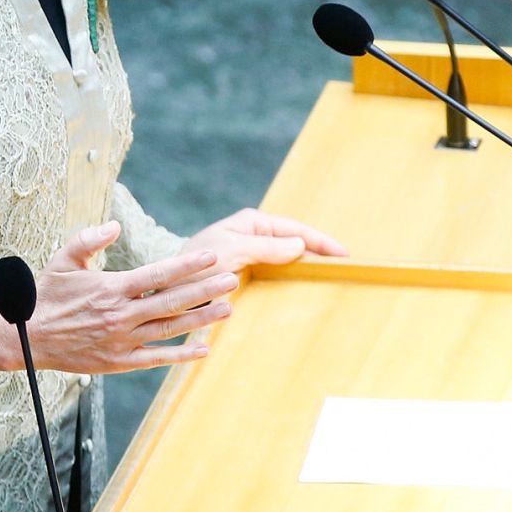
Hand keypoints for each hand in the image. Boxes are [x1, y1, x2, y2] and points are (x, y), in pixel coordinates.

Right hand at [0, 221, 237, 375]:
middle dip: (205, 291)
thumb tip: (114, 225)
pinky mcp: (118, 362)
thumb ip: (88, 240)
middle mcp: (120, 315)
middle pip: (171, 301)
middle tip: (233, 280)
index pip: (157, 275)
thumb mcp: (63, 261)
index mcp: (111, 288)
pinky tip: (204, 349)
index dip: (187, 266)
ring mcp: (121, 340)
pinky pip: (155, 358)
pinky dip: (181, 355)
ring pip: (169, 329)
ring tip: (228, 309)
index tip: (212, 258)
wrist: (23, 338)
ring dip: (201, 320)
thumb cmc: (45, 296)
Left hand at [182, 207, 348, 274]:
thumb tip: (300, 245)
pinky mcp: (246, 271)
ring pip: (288, 258)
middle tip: (343, 266)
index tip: (343, 254)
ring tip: (330, 276)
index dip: (321, 241)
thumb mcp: (232, 252)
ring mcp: (251, 253)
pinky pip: (276, 272)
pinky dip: (292, 278)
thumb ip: (267, 247)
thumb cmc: (196, 266)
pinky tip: (303, 288)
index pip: (296, 230)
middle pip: (295, 242)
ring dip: (307, 266)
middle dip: (319, 251)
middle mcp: (254, 235)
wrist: (168, 287)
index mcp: (253, 223)